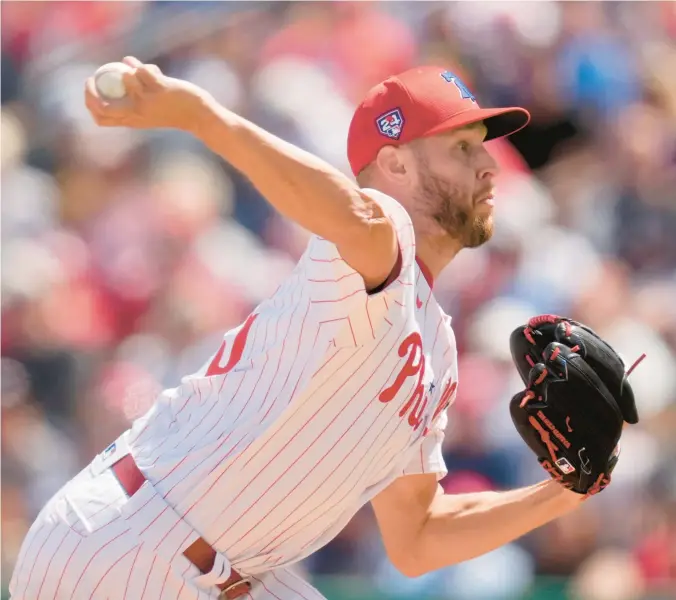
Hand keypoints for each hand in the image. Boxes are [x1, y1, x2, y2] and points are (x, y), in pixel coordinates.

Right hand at [84, 56, 210, 131]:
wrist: (199, 117)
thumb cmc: (174, 110)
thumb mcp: (151, 104)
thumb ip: (136, 86)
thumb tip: (125, 62)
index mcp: (132, 120)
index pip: (100, 118)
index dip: (90, 102)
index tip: (91, 88)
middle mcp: (136, 113)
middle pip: (101, 106)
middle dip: (91, 89)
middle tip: (94, 75)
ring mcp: (148, 102)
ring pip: (125, 77)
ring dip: (131, 68)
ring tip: (144, 73)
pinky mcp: (160, 91)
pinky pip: (143, 70)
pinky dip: (147, 66)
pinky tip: (157, 72)